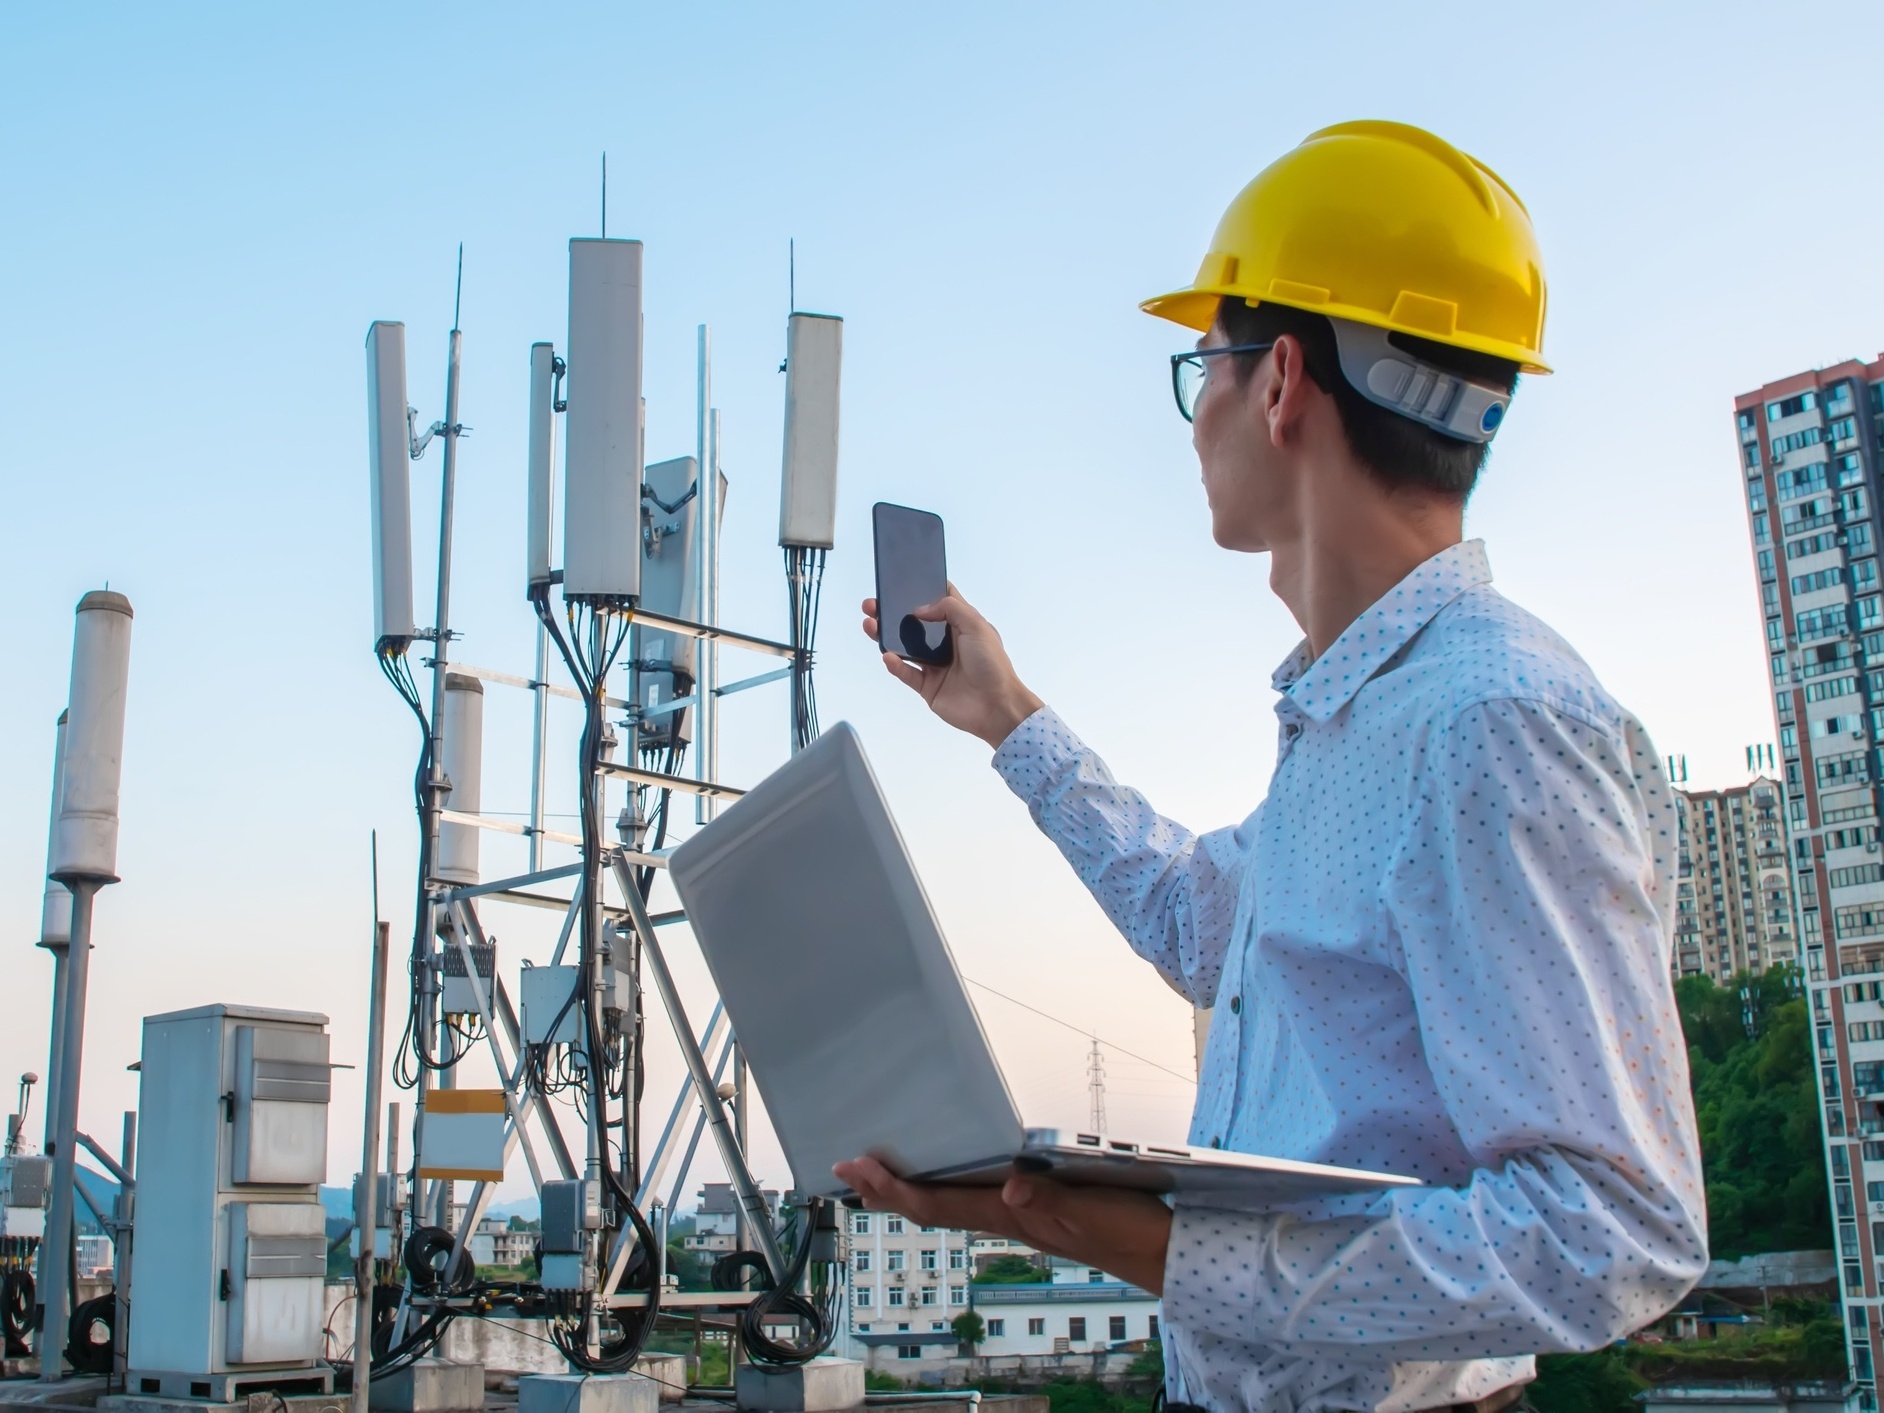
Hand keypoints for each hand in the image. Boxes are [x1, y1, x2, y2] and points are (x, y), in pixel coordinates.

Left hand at [833, 1155, 1171, 1294]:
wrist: (1165, 1254)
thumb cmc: (1130, 1231)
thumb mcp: (1091, 1211)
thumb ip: (1049, 1198)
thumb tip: (1010, 1184)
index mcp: (1013, 1214)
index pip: (938, 1202)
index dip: (893, 1188)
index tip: (856, 1170)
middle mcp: (1009, 1216)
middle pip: (933, 1205)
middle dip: (887, 1190)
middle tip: (847, 1171)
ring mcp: (1022, 1217)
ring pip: (952, 1205)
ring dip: (911, 1192)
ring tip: (881, 1177)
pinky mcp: (1038, 1214)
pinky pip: (978, 1202)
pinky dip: (949, 1190)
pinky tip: (947, 1181)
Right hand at [861, 584, 1044, 749]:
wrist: (996, 706)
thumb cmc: (993, 666)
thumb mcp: (976, 626)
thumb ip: (950, 609)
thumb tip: (921, 609)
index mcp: (961, 626)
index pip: (940, 602)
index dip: (923, 590)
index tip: (902, 581)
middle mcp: (947, 644)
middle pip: (915, 624)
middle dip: (893, 613)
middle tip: (873, 604)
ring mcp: (936, 665)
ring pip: (905, 647)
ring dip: (886, 636)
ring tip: (870, 625)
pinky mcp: (928, 687)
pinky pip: (906, 673)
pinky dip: (895, 665)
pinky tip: (888, 656)